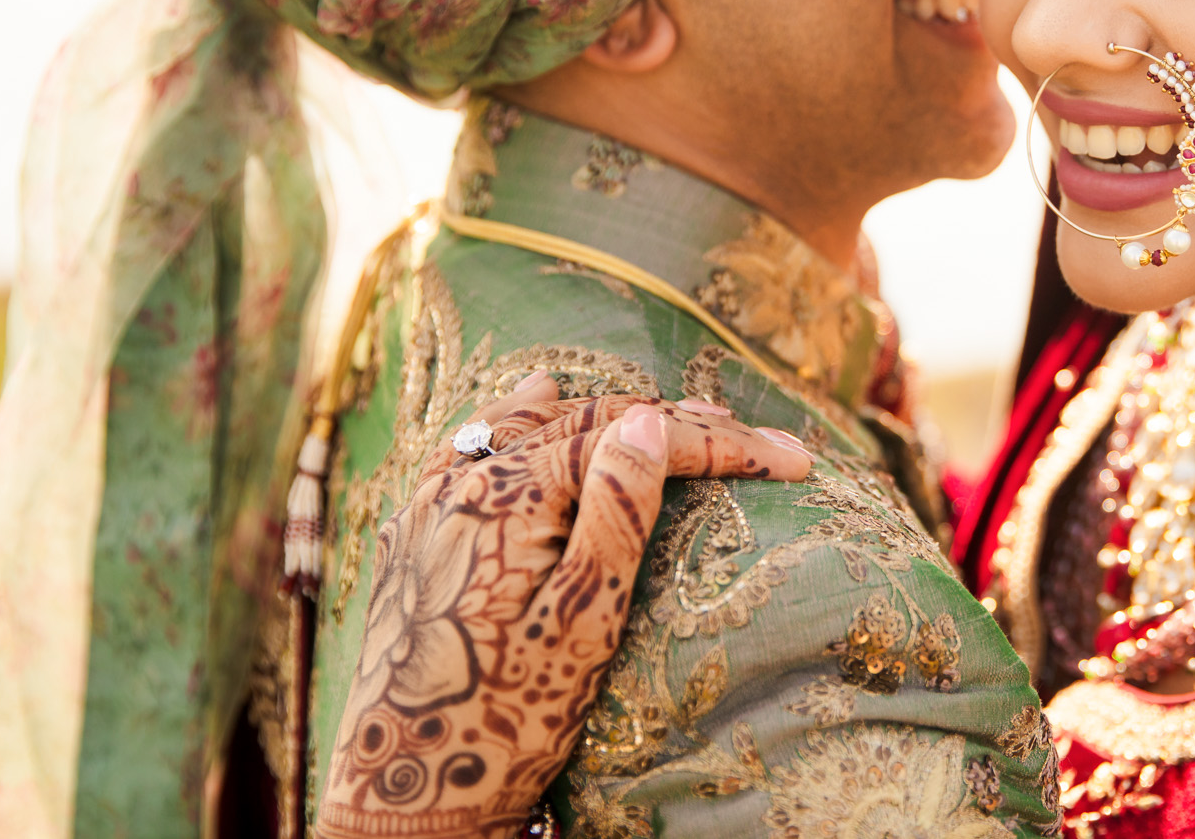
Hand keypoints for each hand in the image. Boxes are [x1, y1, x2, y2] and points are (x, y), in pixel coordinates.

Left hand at [316, 374, 809, 838]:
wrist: (405, 790)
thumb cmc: (506, 716)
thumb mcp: (582, 621)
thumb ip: (616, 513)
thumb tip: (648, 420)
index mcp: (514, 492)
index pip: (634, 438)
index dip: (717, 443)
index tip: (789, 457)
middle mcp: (466, 480)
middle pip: (588, 421)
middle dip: (674, 425)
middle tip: (746, 436)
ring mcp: (432, 502)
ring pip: (529, 424)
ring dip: (602, 415)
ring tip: (661, 415)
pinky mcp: (416, 532)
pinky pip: (472, 447)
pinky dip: (519, 421)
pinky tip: (532, 404)